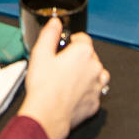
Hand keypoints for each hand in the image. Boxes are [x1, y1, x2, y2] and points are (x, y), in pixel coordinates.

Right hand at [16, 18, 107, 138]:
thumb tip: (55, 23)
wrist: (47, 115)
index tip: (64, 46)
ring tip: (69, 79)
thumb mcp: (41, 53)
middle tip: (61, 66)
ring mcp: (97, 87)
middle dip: (78, 58)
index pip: (84, 38)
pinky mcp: (95, 102)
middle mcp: (95, 68)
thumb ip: (50, 34)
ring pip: (96, 74)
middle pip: (90, 56)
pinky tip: (72, 94)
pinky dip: (86, 91)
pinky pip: (94, 92)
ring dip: (86, 74)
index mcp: (83, 53)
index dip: (72, 40)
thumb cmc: (44, 87)